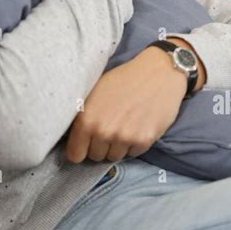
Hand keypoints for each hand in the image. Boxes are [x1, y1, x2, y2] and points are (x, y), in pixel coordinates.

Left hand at [64, 45, 187, 163]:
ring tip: (125, 124)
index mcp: (87, 119)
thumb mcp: (94, 92)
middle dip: (100, 146)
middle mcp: (103, 131)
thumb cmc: (123, 79)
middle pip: (95, 157)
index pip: (75, 155)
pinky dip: (134, 144)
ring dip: (118, 146)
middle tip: (110, 127)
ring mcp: (124, 137)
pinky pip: (133, 153)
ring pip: (114, 156)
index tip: (86, 143)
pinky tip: (138, 125)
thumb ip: (83, 115)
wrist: (157, 72)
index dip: (80, 149)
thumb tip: (72, 136)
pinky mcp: (144, 140)